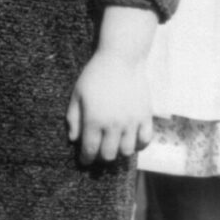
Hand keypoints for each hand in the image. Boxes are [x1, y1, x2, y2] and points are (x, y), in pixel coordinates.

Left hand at [66, 48, 152, 165]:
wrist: (121, 59)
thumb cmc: (95, 74)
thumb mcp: (78, 93)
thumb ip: (73, 118)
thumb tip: (73, 140)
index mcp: (94, 119)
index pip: (90, 150)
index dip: (86, 159)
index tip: (84, 160)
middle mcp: (113, 124)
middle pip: (108, 155)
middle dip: (101, 156)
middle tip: (99, 151)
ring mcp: (131, 121)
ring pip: (126, 151)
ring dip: (119, 151)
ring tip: (114, 144)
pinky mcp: (145, 116)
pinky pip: (145, 140)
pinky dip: (138, 145)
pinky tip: (131, 139)